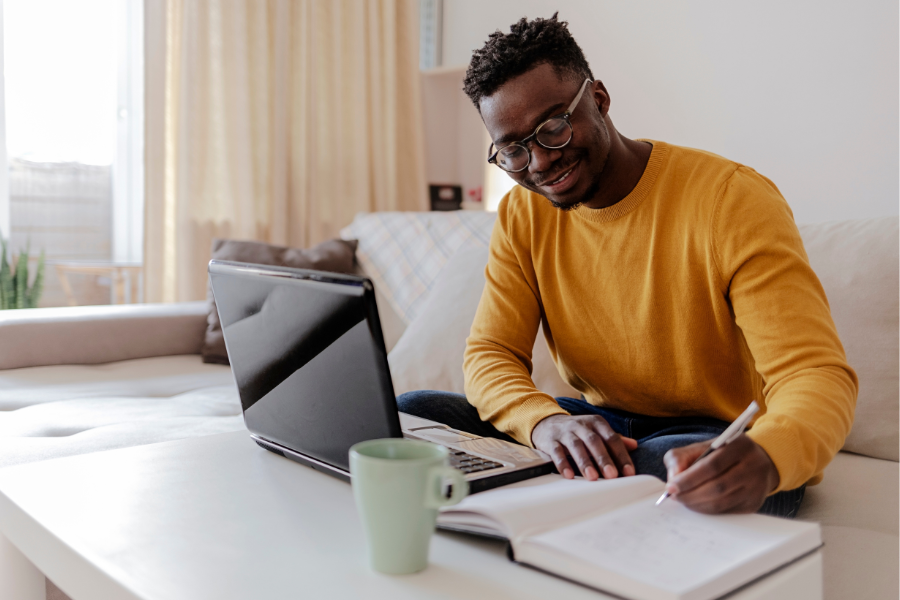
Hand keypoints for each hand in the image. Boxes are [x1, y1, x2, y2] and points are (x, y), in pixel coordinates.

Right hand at [531, 414, 637, 480]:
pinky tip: (569, 475)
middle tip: (612, 475)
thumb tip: (634, 445)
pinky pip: (557, 452)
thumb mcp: (596, 431)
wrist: (547, 422)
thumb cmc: (577, 430)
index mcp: (596, 423)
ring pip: (576, 446)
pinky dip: (562, 464)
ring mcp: (565, 432)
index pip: (612, 438)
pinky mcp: (551, 440)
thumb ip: (614, 439)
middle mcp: (581, 425)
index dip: (621, 455)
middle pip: (594, 441)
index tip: (629, 472)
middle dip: (604, 459)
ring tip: (592, 477)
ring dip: (584, 462)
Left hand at [663, 434, 779, 513]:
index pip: (712, 466)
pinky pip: (726, 511)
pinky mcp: (754, 503)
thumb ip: (681, 457)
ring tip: (683, 500)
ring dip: (697, 504)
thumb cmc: (722, 453)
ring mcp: (757, 487)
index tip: (671, 486)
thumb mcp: (702, 447)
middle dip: (691, 494)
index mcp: (739, 446)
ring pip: (722, 502)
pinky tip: (697, 504)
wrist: (757, 461)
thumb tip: (673, 478)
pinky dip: (708, 510)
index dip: (689, 479)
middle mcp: (753, 466)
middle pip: (718, 487)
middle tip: (675, 496)